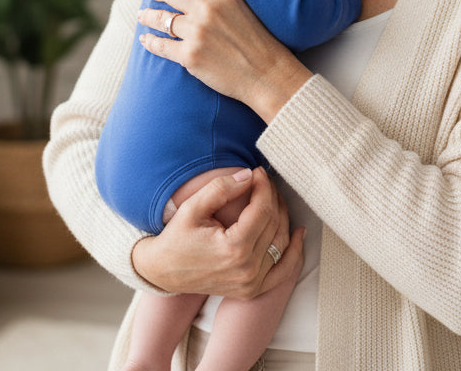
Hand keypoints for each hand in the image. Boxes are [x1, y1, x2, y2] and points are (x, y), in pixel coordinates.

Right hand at [131, 168, 305, 298]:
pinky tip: (298, 234)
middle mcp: (247, 269)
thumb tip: (249, 175)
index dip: (264, 187)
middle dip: (272, 197)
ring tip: (274, 198)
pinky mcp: (252, 290)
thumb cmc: (175, 238)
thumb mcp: (193, 208)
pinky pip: (283, 271)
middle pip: (274, 224)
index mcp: (234, 249)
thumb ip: (221, 188)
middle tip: (264, 181)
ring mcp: (252, 283)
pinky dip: (294, 253)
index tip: (258, 171)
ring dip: (283, 217)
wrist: (162, 272)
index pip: (262, 210)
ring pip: (281, 243)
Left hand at [137, 0, 312, 121]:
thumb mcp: (243, 5)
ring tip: (143, 15)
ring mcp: (197, 32)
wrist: (268, 74)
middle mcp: (208, 8)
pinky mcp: (190, 56)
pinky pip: (160, 45)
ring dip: (147, 15)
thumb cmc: (259, 40)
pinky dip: (150, 41)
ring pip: (160, 18)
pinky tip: (146, 40)